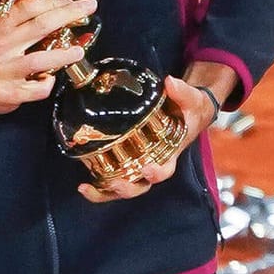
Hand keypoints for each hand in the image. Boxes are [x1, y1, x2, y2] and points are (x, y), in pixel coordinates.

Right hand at [0, 0, 96, 115]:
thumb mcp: (0, 33)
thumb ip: (26, 26)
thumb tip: (66, 19)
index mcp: (0, 27)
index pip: (29, 6)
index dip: (55, 1)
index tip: (75, 2)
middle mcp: (1, 46)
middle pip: (41, 25)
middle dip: (69, 14)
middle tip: (88, 8)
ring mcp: (5, 71)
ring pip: (41, 60)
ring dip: (65, 54)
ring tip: (79, 51)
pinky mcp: (8, 93)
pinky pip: (38, 88)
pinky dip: (49, 82)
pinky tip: (49, 78)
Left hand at [78, 76, 216, 203]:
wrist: (183, 113)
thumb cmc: (188, 111)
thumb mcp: (192, 100)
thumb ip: (182, 93)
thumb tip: (169, 83)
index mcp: (169, 155)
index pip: (165, 170)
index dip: (157, 173)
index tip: (148, 169)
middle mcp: (152, 165)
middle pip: (140, 186)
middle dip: (126, 187)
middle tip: (114, 182)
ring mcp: (136, 165)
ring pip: (122, 187)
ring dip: (105, 191)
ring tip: (86, 188)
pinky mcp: (122, 161)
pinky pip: (110, 177)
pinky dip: (97, 186)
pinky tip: (82, 185)